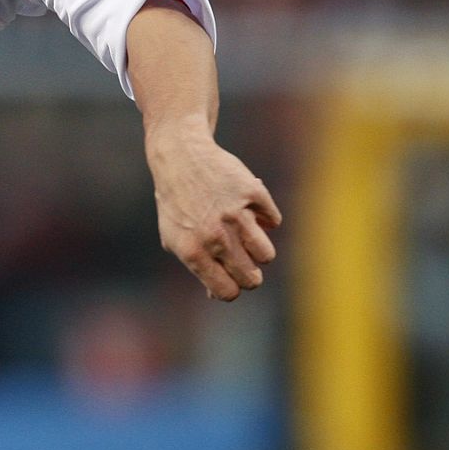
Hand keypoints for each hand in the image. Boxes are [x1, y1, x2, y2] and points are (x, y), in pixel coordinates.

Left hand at [147, 124, 281, 300]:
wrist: (180, 155)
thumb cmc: (177, 202)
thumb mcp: (175, 236)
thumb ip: (197, 266)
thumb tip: (217, 294)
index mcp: (192, 252)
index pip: (227, 292)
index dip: (232, 288)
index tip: (231, 277)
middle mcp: (213, 236)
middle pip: (251, 278)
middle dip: (250, 274)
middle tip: (242, 259)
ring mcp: (234, 214)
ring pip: (266, 254)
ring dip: (259, 247)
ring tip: (245, 233)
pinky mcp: (251, 193)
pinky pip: (273, 220)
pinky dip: (265, 216)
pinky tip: (249, 206)